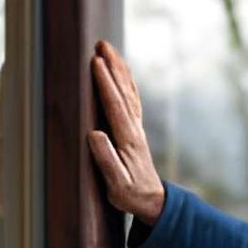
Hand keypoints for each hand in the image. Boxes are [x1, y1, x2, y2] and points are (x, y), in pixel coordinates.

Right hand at [87, 39, 165, 223]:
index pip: (114, 105)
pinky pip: (132, 100)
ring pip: (129, 92)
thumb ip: (106, 160)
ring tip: (109, 51)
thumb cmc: (131, 195)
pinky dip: (126, 83)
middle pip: (123, 91)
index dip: (105, 83)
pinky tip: (121, 74)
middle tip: (101, 44)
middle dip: (112, 67)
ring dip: (119, 70)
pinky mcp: (135, 131)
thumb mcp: (117, 185)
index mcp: (127, 140)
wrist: (153, 202)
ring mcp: (136, 128)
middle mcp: (134, 129)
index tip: (95, 62)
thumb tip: (94, 134)